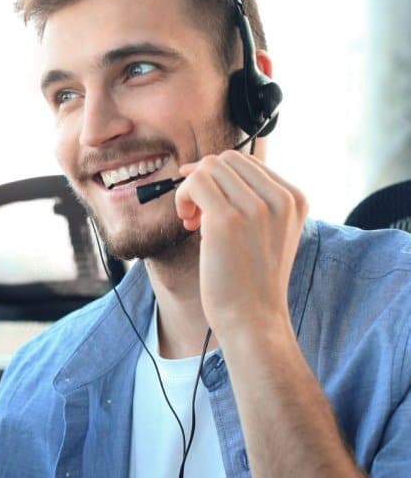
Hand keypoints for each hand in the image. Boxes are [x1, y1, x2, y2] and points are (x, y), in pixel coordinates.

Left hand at [174, 150, 307, 336]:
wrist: (253, 318)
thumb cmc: (251, 280)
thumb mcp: (266, 232)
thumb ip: (252, 200)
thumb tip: (205, 167)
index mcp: (295, 198)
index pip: (247, 162)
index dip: (219, 177)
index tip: (207, 205)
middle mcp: (280, 198)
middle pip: (226, 159)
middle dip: (204, 180)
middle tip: (197, 214)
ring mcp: (255, 207)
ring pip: (208, 167)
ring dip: (190, 190)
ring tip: (192, 221)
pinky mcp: (227, 220)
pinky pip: (194, 182)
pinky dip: (182, 197)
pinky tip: (187, 223)